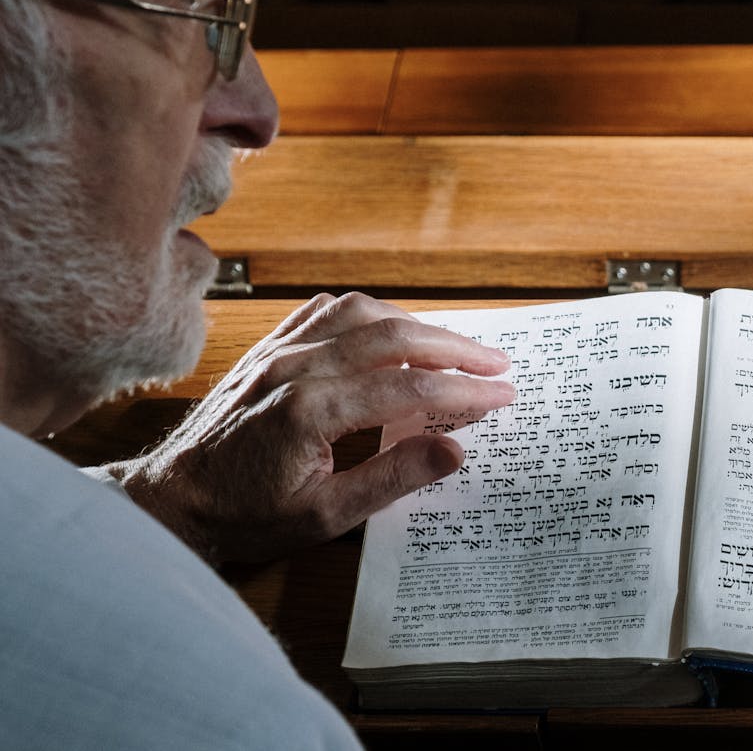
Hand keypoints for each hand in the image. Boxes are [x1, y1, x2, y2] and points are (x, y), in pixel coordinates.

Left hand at [105, 293, 514, 563]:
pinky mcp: (269, 346)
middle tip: (498, 365)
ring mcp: (279, 350)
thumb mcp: (323, 518)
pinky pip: (328, 309)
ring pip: (363, 312)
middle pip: (394, 337)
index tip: (502, 397)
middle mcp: (296, 368)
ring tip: (455, 348)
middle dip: (456, 348)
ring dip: (417, 325)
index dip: (464, 391)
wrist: (174, 498)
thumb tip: (454, 451)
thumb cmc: (246, 516)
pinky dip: (372, 314)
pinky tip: (394, 331)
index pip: (409, 389)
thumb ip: (391, 480)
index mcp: (311, 412)